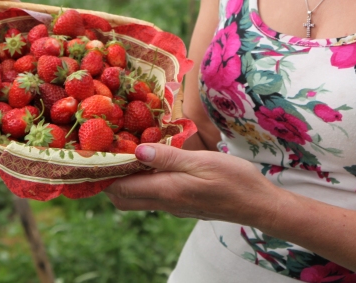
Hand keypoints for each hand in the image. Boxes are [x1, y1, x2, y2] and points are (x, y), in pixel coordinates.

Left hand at [105, 143, 280, 225]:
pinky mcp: (182, 203)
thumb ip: (169, 157)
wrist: (258, 204)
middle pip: (123, 198)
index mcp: (167, 191)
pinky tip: (150, 161)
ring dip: (126, 179)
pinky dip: (143, 181)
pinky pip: (153, 195)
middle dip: (109, 178)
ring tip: (126, 151)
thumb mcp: (202, 161)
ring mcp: (174, 205)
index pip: (121, 189)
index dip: (105, 173)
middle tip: (108, 150)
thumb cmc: (234, 180)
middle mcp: (166, 202)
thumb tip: (137, 152)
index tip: (97, 151)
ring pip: (137, 197)